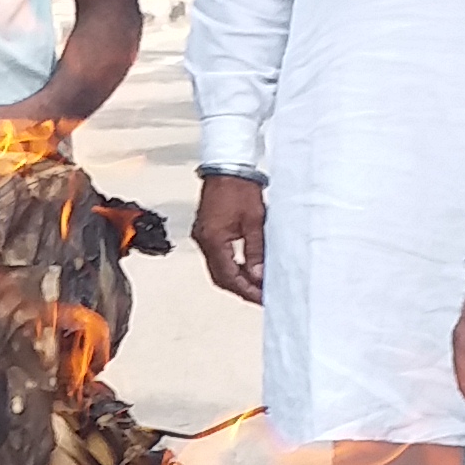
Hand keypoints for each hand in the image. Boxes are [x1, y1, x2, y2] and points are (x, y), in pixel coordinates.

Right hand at [195, 175, 265, 304]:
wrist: (227, 166)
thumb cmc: (239, 187)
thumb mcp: (254, 222)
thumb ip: (256, 251)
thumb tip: (258, 275)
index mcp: (214, 240)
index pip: (229, 277)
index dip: (246, 291)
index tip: (261, 298)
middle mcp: (204, 240)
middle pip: (221, 277)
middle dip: (241, 289)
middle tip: (260, 297)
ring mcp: (202, 236)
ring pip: (218, 269)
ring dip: (235, 279)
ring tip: (256, 285)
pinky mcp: (206, 230)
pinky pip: (216, 256)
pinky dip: (230, 266)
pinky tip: (244, 268)